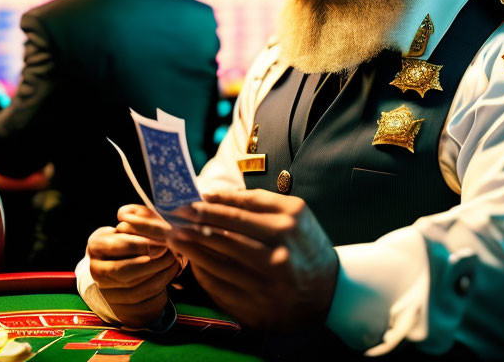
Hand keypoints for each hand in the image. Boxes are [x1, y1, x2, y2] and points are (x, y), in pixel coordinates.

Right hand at [87, 205, 181, 327]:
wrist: (130, 260)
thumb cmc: (135, 237)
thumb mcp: (135, 223)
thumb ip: (138, 215)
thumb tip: (129, 215)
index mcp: (96, 244)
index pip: (117, 245)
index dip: (141, 244)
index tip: (162, 241)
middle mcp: (95, 269)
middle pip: (123, 270)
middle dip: (151, 262)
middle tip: (170, 253)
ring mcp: (105, 290)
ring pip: (133, 288)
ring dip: (158, 274)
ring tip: (174, 260)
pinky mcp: (119, 306)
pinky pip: (141, 300)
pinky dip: (159, 285)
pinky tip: (171, 272)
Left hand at [168, 190, 338, 329]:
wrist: (329, 291)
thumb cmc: (304, 245)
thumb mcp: (293, 214)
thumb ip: (255, 201)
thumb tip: (212, 195)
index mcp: (288, 224)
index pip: (238, 212)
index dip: (208, 207)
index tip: (187, 201)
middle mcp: (279, 253)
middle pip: (225, 236)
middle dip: (194, 225)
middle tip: (174, 217)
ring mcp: (268, 284)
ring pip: (219, 263)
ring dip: (192, 249)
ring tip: (176, 237)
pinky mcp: (258, 307)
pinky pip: (221, 288)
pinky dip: (203, 274)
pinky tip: (194, 263)